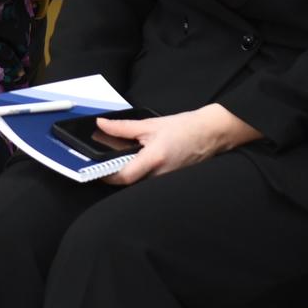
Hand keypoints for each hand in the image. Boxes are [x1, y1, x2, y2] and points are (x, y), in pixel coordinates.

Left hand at [101, 104, 262, 185]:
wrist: (211, 133)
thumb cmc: (185, 128)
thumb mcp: (150, 124)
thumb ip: (123, 127)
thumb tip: (101, 125)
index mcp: (154, 158)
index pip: (124, 176)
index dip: (107, 176)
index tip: (96, 170)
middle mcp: (161, 174)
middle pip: (130, 183)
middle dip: (116, 175)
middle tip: (106, 164)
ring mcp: (168, 180)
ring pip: (140, 183)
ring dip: (129, 175)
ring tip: (122, 161)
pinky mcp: (172, 181)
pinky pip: (151, 182)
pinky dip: (142, 175)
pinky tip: (140, 164)